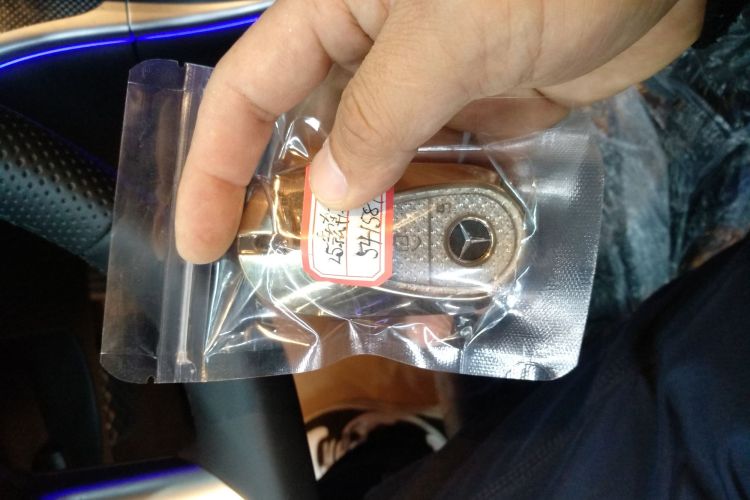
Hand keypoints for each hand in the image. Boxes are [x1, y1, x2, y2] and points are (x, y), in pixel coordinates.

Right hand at [175, 0, 704, 262]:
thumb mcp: (447, 35)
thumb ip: (382, 115)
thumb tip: (335, 198)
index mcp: (340, 13)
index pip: (249, 91)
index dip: (213, 165)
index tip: (198, 241)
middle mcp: (377, 54)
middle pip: (311, 137)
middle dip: (293, 207)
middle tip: (278, 281)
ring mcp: (433, 89)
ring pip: (379, 164)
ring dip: (369, 225)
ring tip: (350, 290)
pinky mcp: (486, 115)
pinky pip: (444, 174)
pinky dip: (434, 217)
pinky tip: (424, 264)